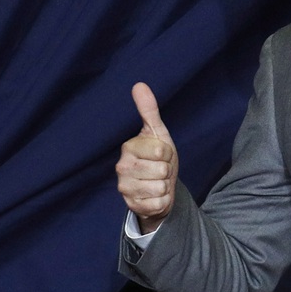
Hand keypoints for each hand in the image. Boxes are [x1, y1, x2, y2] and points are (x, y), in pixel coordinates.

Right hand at [116, 82, 179, 233]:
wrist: (157, 188)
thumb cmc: (158, 158)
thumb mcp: (157, 133)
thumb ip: (149, 110)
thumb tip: (139, 84)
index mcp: (128, 148)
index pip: (161, 151)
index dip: (168, 154)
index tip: (161, 155)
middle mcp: (122, 168)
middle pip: (162, 170)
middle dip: (167, 171)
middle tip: (160, 170)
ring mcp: (125, 188)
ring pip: (161, 187)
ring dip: (165, 187)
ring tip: (157, 183)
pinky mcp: (132, 206)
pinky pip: (159, 203)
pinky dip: (163, 201)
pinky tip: (155, 196)